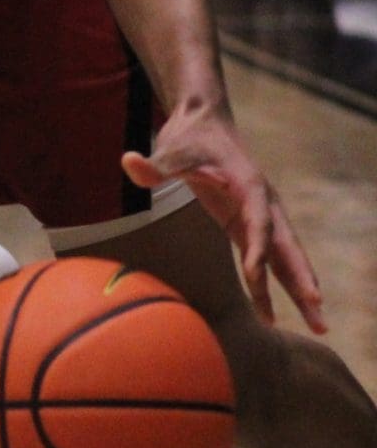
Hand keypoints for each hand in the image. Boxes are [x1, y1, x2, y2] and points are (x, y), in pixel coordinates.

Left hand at [127, 106, 325, 331]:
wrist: (204, 121)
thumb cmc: (190, 136)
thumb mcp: (172, 148)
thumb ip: (155, 163)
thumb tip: (129, 162)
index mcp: (249, 186)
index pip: (257, 223)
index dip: (258, 250)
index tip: (254, 276)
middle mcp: (262, 203)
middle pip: (287, 246)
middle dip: (302, 279)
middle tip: (318, 311)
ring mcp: (258, 215)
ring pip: (285, 256)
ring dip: (300, 288)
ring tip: (319, 327)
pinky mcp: (246, 223)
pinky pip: (268, 257)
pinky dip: (279, 282)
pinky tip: (283, 310)